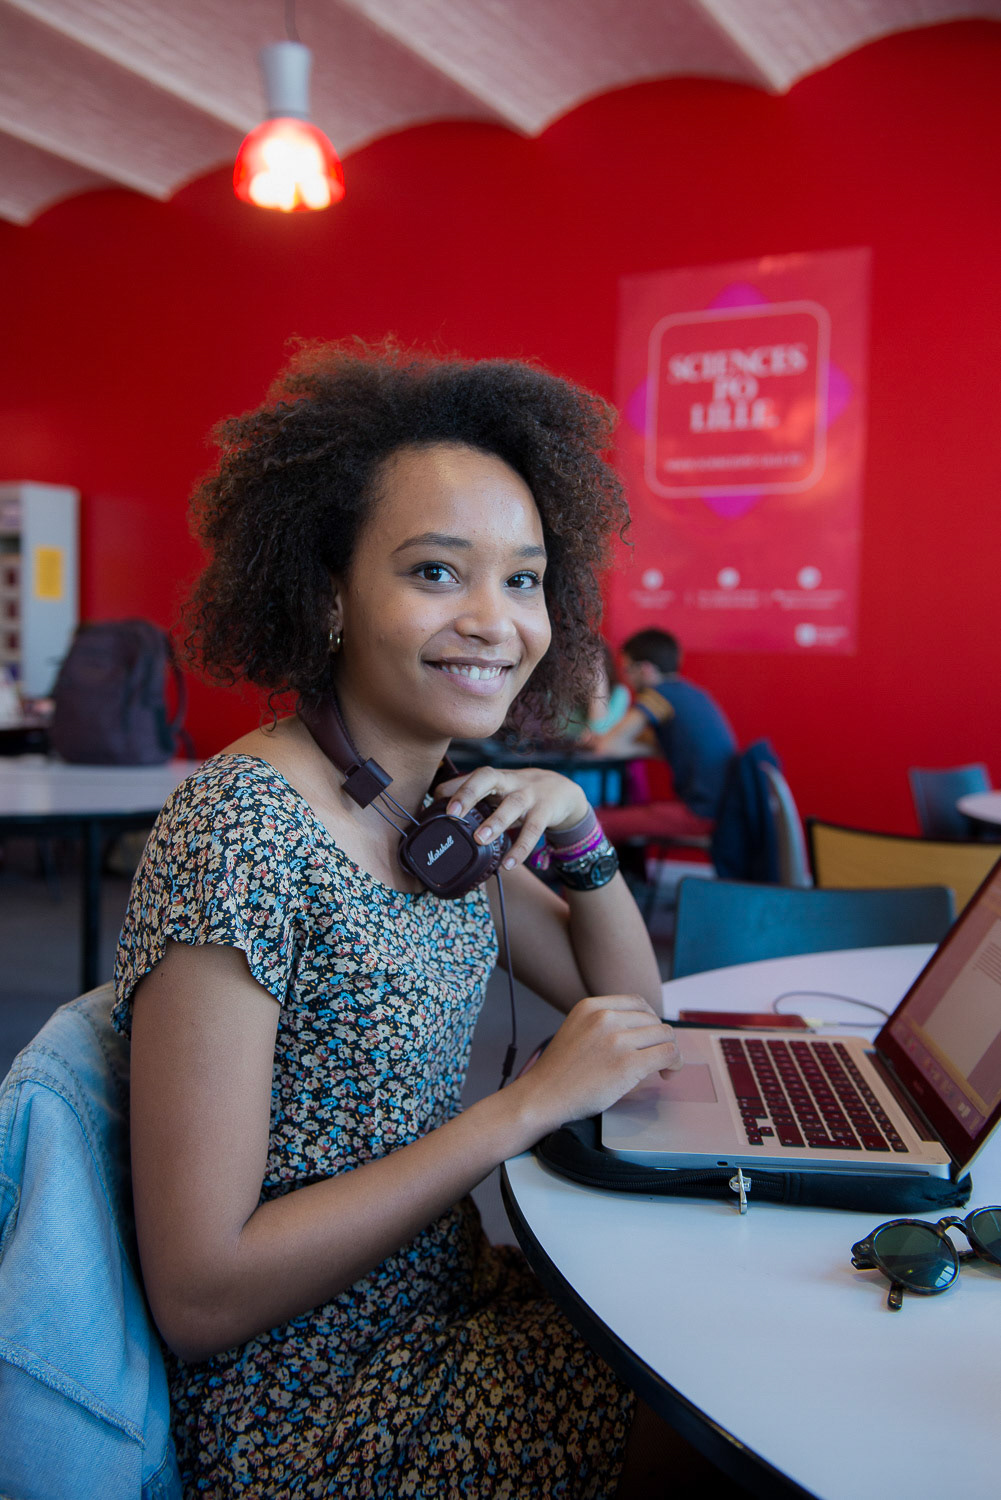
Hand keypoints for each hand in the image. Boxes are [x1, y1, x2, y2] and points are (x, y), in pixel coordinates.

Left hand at [434, 766, 588, 870]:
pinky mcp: (546, 812)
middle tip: (453, 814)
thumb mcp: (499, 789)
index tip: (438, 798)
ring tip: (480, 839)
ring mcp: (530, 796)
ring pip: (512, 805)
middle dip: (470, 794)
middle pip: (489, 779)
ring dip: (495, 822)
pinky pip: (533, 831)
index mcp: (497, 777)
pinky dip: (520, 849)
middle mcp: (511, 782)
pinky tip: (508, 865)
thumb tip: (435, 798)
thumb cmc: (520, 791)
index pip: (474, 775)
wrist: (563, 791)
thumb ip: (472, 793)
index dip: (457, 786)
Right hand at [509, 993, 682, 1133]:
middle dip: (659, 1039)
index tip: (648, 1039)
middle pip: (654, 1019)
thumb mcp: (576, 1030)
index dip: (649, 1021)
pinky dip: (674, 1063)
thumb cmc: (559, 1073)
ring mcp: (617, 1040)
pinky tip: (667, 1075)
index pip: (637, 1002)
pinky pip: (668, 1054)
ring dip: (670, 1052)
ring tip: (663, 1069)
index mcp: (591, 1006)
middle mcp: (605, 1018)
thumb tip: (641, 1030)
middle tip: (655, 1060)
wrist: (542, 1098)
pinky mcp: (627, 1064)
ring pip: (665, 1035)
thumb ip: (603, 1024)